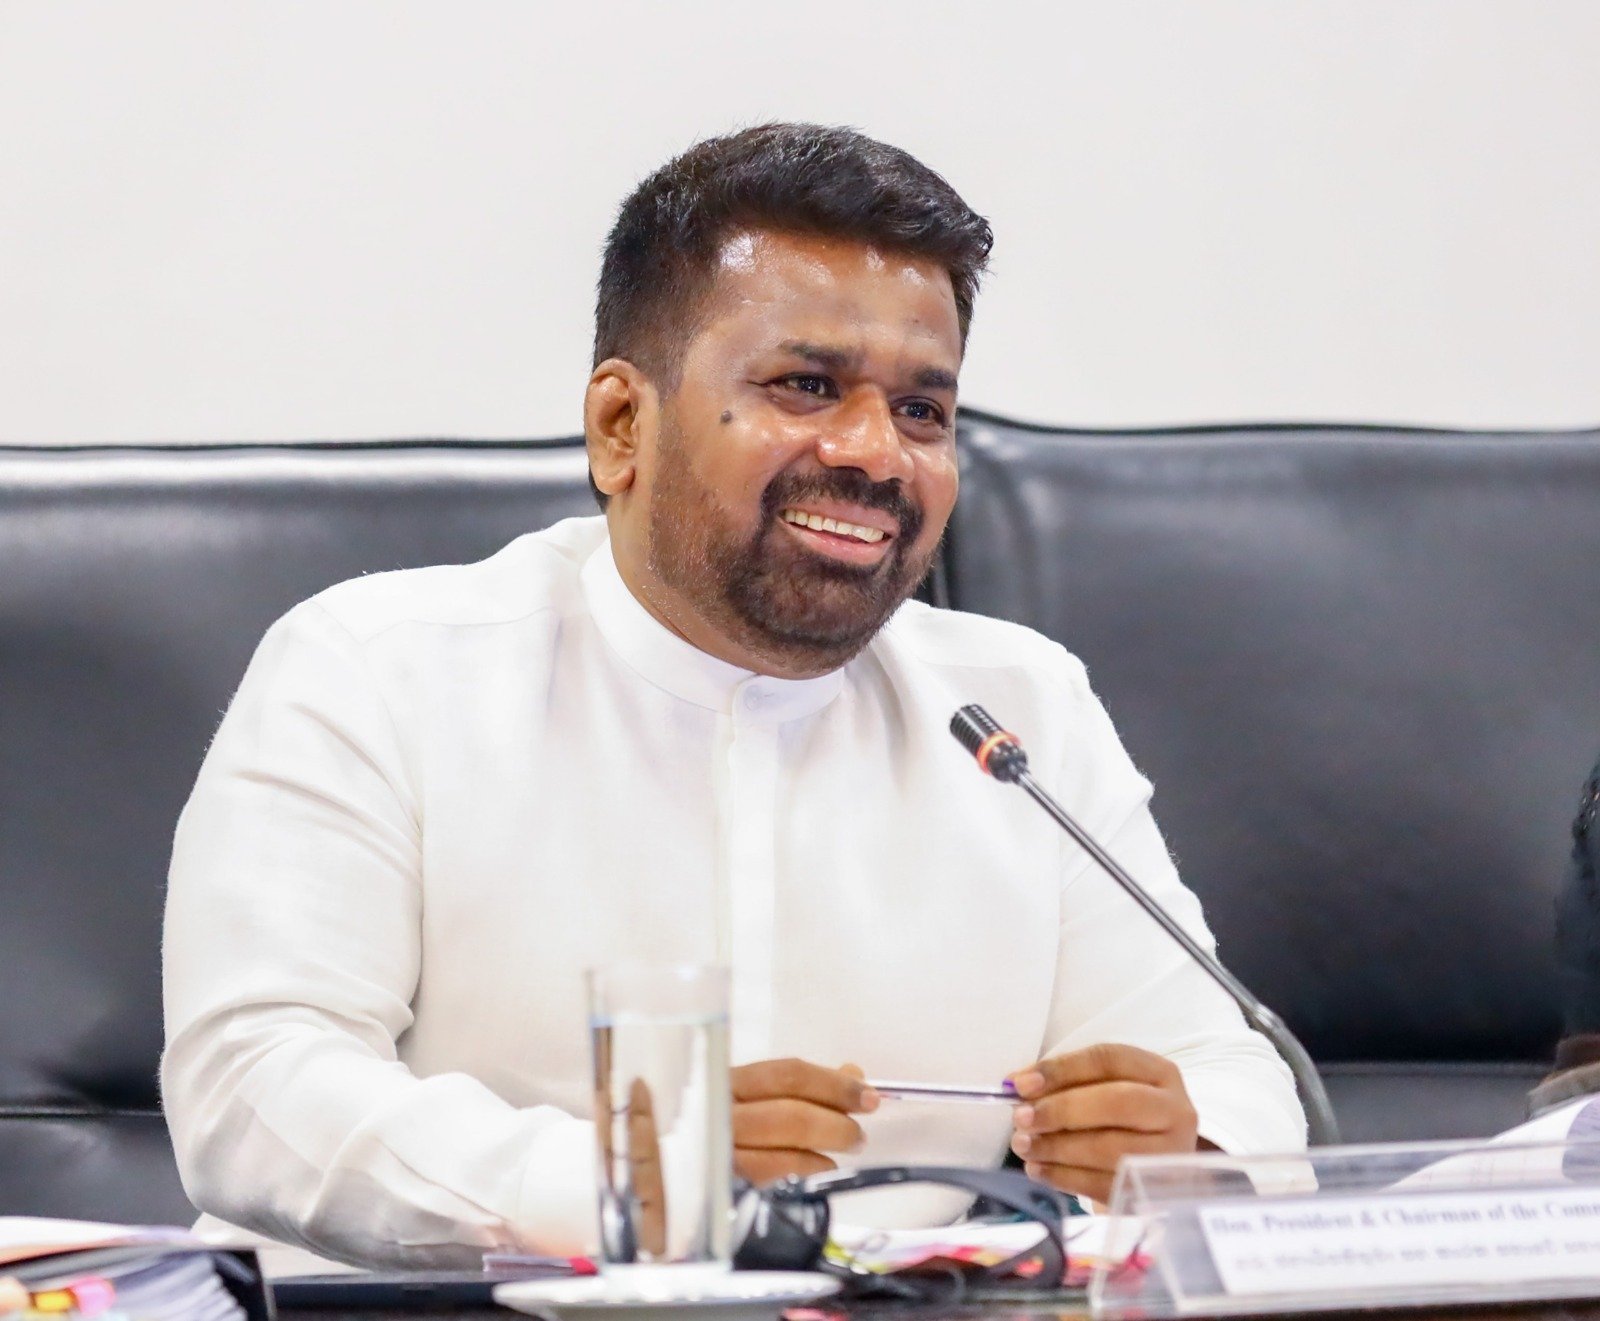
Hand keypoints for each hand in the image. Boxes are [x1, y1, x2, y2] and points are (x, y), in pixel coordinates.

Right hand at [731, 1058, 878, 1183]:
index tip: (868, 1096)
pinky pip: (777, 1179)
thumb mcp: (758, 1096)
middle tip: (859, 1134)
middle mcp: (719, 1115)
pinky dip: (808, 1171)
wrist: (684, 1173)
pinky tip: (822, 1168)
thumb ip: (804, 1083)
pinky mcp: (728, 1187)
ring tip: (847, 1149)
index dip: (834, 1085)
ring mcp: (721, 1154)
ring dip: (827, 1149)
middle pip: (790, 1115)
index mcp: (728, 1082)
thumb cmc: (732, 1124)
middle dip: (836, 1123)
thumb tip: (852, 1074)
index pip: (788, 1076)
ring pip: (786, 1150)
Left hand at [1008, 1043, 1199, 1204]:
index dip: (1062, 1068)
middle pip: (1115, 1103)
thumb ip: (1064, 1082)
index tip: (1020, 1083)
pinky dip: (1063, 1177)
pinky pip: (1104, 1185)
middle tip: (1022, 1117)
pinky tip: (1038, 1169)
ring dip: (1057, 1147)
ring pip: (1110, 1148)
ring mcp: (1169, 1155)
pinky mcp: (1154, 1192)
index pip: (1109, 1059)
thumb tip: (1017, 1084)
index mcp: (1160, 1073)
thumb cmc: (1119, 1121)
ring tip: (1023, 1145)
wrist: (1151, 1173)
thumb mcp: (1101, 1089)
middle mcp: (1174, 1111)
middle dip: (1061, 1110)